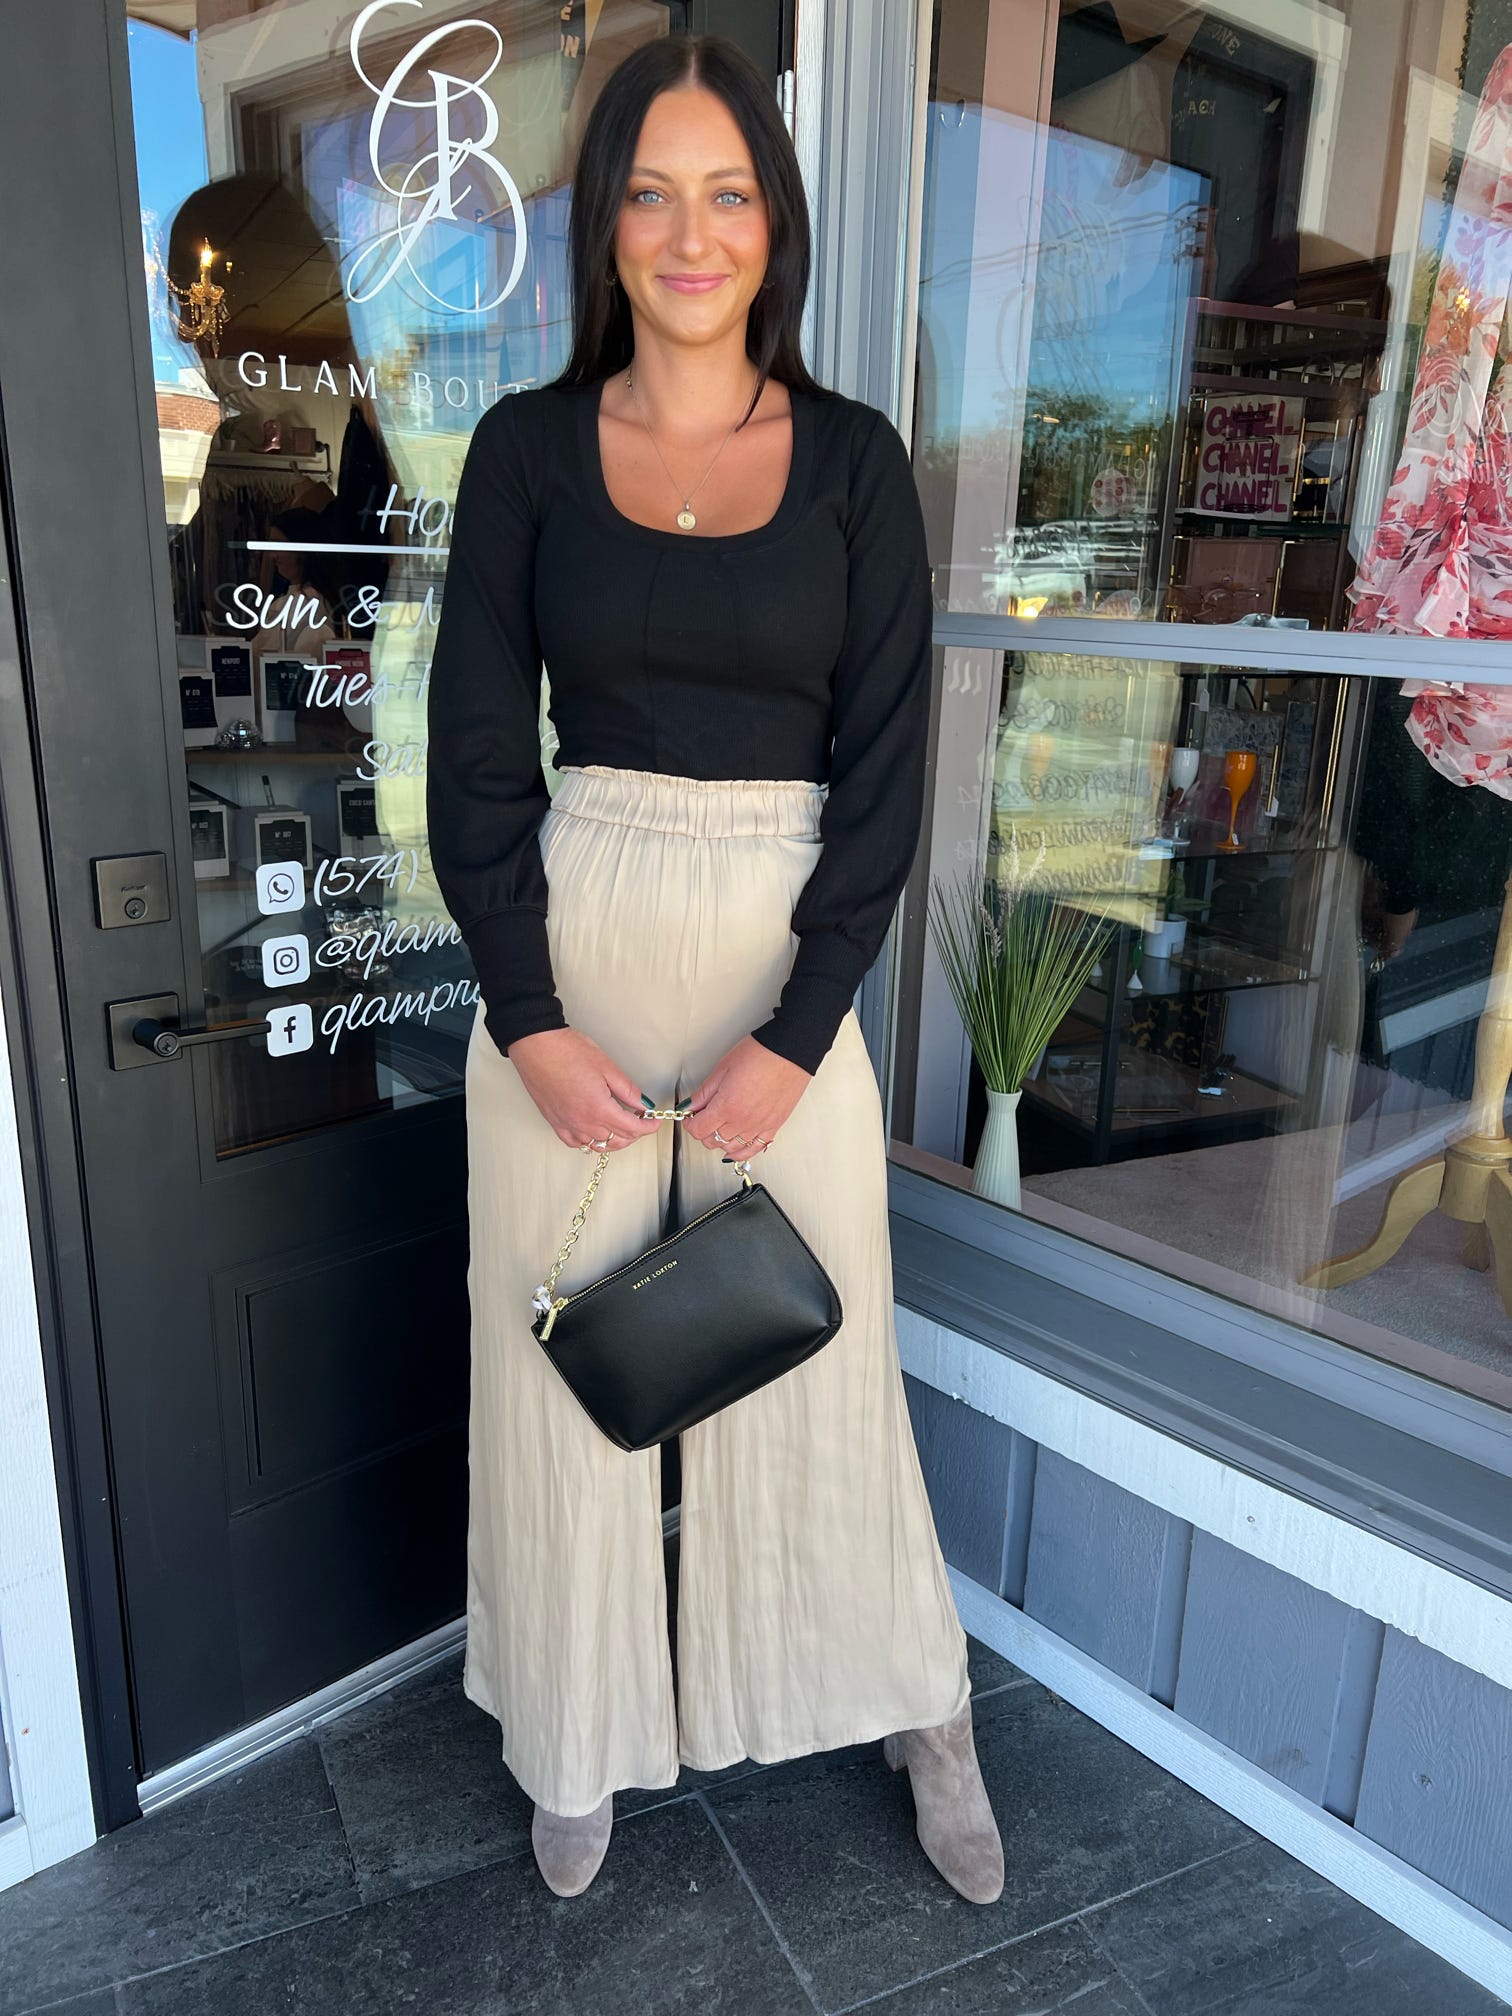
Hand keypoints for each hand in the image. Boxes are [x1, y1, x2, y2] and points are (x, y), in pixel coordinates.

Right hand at [507, 1027, 664, 1153]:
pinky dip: (589, 1141)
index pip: (632, 1128)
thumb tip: (642, 1104)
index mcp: (599, 1109)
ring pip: (597, 1145)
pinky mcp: (554, 1122)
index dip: (648, 1127)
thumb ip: (627, 1090)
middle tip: (641, 1121)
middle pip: (617, 1140)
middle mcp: (583, 1122)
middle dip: (634, 1133)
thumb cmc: (567, 1051)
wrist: (536, 1046)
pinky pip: (576, 1142)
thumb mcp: (607, 1067)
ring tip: (621, 1127)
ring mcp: (567, 1124)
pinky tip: (595, 1132)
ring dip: (614, 1140)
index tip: (654, 1121)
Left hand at [681, 1035, 811, 1159]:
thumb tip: (691, 1105)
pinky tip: (735, 1150)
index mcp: (727, 1106)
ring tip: (719, 1128)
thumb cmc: (761, 1054)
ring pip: (731, 1147)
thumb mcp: (723, 1068)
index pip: (699, 1130)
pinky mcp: (774, 1126)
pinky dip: (742, 1152)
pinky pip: (754, 1149)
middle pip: (713, 1141)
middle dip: (703, 1131)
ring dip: (720, 1140)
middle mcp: (742, 1121)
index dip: (690, 1124)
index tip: (689, 1117)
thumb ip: (705, 1092)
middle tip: (702, 1118)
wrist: (790, 1052)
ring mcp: (759, 1126)